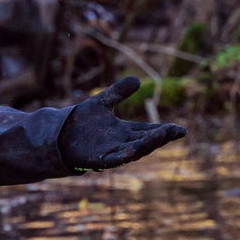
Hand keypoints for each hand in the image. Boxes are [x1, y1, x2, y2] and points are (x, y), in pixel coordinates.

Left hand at [61, 76, 186, 171]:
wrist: (59, 134)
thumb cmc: (82, 121)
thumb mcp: (102, 102)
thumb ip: (118, 92)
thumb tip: (137, 80)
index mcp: (126, 131)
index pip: (149, 130)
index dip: (165, 130)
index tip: (180, 129)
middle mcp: (122, 143)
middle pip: (146, 141)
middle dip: (161, 137)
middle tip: (175, 131)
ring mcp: (112, 152)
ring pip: (135, 150)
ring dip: (148, 144)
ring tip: (162, 135)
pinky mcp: (99, 160)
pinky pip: (114, 159)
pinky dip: (124, 155)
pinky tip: (133, 149)